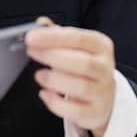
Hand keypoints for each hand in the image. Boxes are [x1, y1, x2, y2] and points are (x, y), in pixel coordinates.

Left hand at [25, 22, 117, 136]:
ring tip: (39, 75)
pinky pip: (75, 110)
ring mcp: (103, 92)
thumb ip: (58, 35)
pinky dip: (56, 103)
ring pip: (80, 87)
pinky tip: (45, 94)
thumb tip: (41, 24)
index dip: (54, 38)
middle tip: (32, 53)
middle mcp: (105, 68)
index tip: (32, 38)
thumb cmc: (84, 67)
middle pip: (83, 63)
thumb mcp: (75, 47)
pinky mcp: (95, 112)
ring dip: (54, 80)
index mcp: (101, 46)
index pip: (79, 39)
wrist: (103, 97)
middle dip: (53, 57)